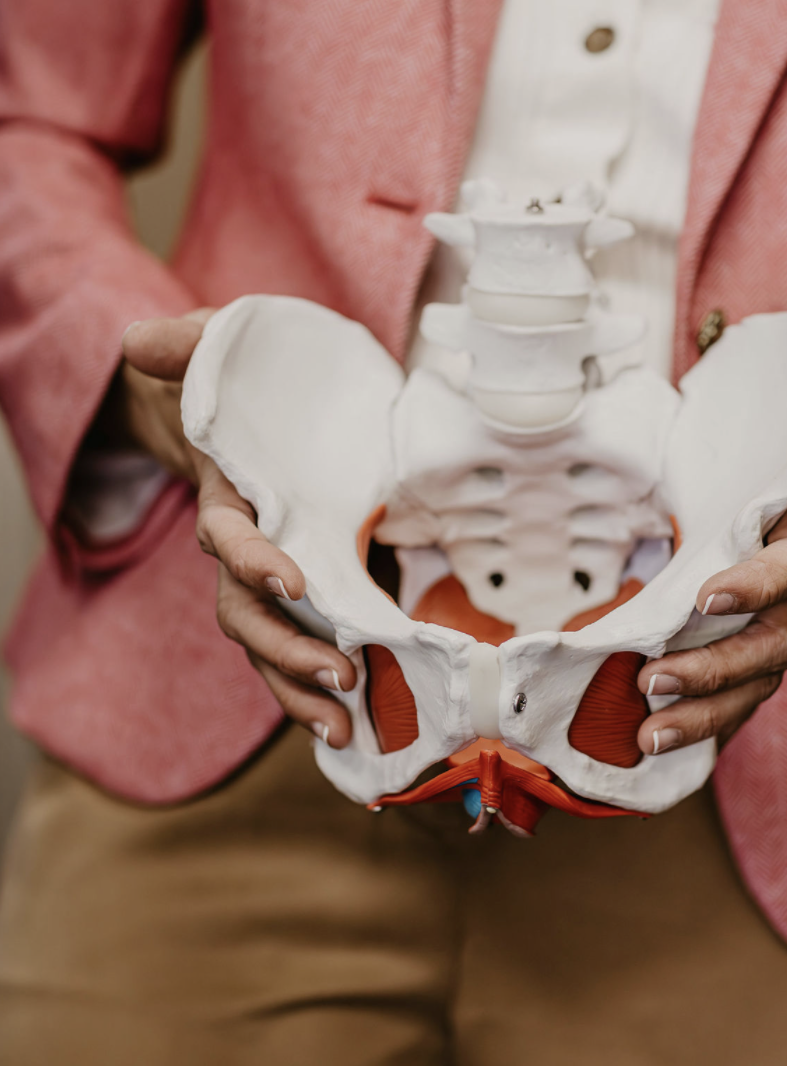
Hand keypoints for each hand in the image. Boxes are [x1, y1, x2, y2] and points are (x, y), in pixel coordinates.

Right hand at [121, 316, 356, 746]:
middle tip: (339, 678)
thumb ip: (187, 344)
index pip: (228, 541)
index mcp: (228, 501)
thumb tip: (142, 340)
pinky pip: (314, 646)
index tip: (293, 583)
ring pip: (276, 647)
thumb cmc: (237, 382)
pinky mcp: (321, 589)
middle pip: (249, 617)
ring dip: (305, 689)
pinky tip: (365, 723)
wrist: (256, 408)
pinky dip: (327, 688)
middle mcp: (248, 552)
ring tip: (346, 726)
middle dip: (288, 653)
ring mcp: (280, 578)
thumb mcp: (213, 347)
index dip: (254, 561)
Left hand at [635, 321, 786, 756]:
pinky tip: (670, 740)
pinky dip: (721, 714)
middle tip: (654, 682)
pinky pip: (762, 679)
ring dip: (709, 708)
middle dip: (714, 668)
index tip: (710, 595)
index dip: (756, 580)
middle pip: (769, 641)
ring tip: (649, 735)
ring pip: (762, 673)